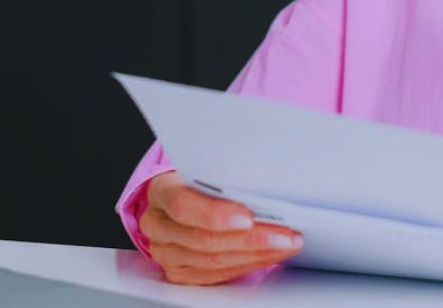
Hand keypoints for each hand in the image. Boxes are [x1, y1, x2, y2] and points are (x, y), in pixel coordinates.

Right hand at [139, 171, 303, 284]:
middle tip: (284, 233)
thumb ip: (227, 178)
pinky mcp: (179, 272)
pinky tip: (269, 254)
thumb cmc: (199, 180)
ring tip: (285, 243)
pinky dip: (248, 264)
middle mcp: (158, 224)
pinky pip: (216, 274)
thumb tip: (266, 185)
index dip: (215, 214)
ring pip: (213, 260)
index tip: (248, 218)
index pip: (182, 204)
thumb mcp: (208, 168)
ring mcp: (166, 252)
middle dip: (251, 238)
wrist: (182, 198)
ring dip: (256, 253)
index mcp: (161, 191)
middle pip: (203, 239)